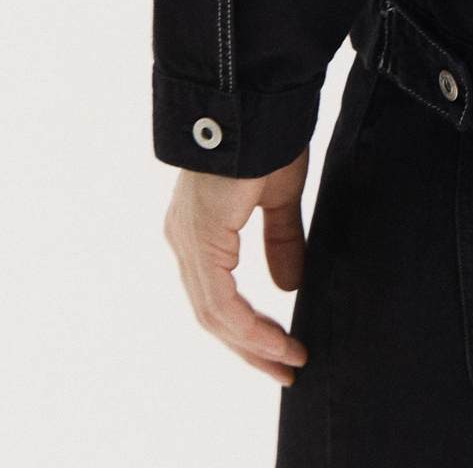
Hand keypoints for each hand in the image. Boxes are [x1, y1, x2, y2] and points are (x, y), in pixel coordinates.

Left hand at [163, 148, 310, 383]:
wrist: (254, 102)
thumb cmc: (268, 137)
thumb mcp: (278, 196)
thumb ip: (280, 240)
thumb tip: (287, 287)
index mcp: (200, 229)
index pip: (218, 296)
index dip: (250, 328)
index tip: (284, 348)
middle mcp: (185, 240)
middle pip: (212, 315)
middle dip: (251, 347)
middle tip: (285, 370)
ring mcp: (187, 242)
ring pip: (214, 315)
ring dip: (252, 344)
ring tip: (287, 362)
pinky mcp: (200, 242)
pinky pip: (219, 302)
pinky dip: (247, 327)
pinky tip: (274, 341)